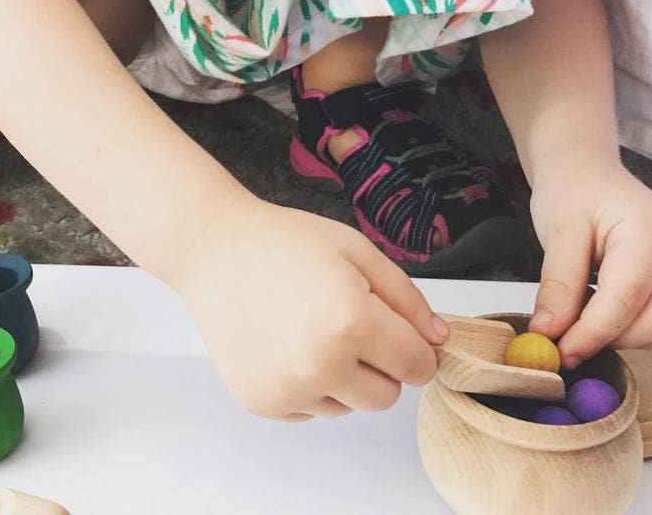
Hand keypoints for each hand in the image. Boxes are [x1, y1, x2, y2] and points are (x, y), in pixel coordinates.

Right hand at [169, 197, 448, 419]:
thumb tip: (439, 338)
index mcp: (352, 323)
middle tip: (348, 324)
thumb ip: (406, 296)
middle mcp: (321, 365)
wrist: (212, 249)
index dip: (414, 346)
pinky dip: (306, 385)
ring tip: (309, 329)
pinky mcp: (262, 401)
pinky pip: (309, 410)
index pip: (417, 366)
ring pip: (347, 406)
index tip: (397, 330)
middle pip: (387, 396)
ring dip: (342, 378)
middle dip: (380, 364)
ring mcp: (288, 388)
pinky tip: (284, 342)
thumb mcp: (355, 250)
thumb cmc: (281, 242)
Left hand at [528, 162, 651, 365]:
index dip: (592, 334)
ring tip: (582, 318)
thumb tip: (549, 333)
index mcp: (647, 231)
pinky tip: (603, 313)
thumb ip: (558, 285)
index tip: (560, 353)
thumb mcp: (557, 230)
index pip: (625, 299)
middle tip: (566, 340)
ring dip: (623, 336)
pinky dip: (633, 326)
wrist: (585, 169)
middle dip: (609, 338)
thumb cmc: (572, 189)